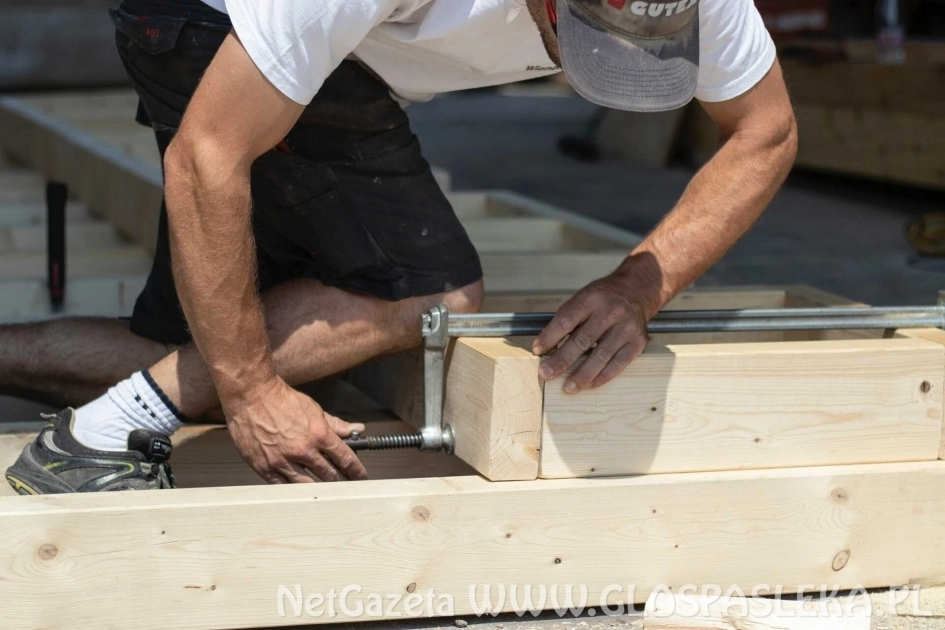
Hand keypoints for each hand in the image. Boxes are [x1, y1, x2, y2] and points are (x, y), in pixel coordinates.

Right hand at [223, 377, 367, 482]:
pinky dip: (294, 489)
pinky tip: (300, 490)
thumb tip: (356, 430)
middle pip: (330, 475)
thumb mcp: (314, 409)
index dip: (356, 471)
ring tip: (326, 491)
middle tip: (346, 486)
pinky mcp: (265, 467)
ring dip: (320, 489)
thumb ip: (336, 424)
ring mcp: (283, 461)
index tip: (360, 477)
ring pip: (308, 485)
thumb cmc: (281, 400)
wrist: (252, 396)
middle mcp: (303, 450)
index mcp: (319, 435)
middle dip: (341, 482)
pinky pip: (283, 486)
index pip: (345, 458)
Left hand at [532, 273, 649, 393]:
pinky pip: (618, 364)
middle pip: (582, 341)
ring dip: (582, 375)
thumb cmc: (602, 299)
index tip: (537, 352)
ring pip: (600, 356)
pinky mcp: (637, 343)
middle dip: (561, 360)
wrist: (636, 291)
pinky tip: (589, 385)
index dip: (549, 337)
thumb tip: (545, 348)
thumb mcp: (583, 298)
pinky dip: (602, 377)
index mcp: (591, 299)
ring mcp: (626, 328)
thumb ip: (566, 320)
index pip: (566, 320)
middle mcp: (611, 312)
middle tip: (546, 374)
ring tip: (568, 388)